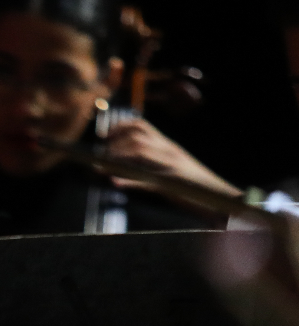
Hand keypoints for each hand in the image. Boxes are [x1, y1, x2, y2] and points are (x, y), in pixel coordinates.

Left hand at [104, 118, 240, 197]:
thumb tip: (124, 164)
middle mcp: (169, 152)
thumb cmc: (196, 187)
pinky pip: (147, 181)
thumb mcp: (173, 168)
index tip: (104, 136)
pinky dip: (129, 181)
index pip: (141, 126)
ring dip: (116, 158)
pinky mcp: (173, 185)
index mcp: (168, 146)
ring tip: (101, 167)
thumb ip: (153, 162)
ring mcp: (171, 167)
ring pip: (140, 153)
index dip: (119, 127)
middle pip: (137, 138)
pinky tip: (115, 182)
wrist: (224, 200)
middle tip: (101, 155)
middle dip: (114, 145)